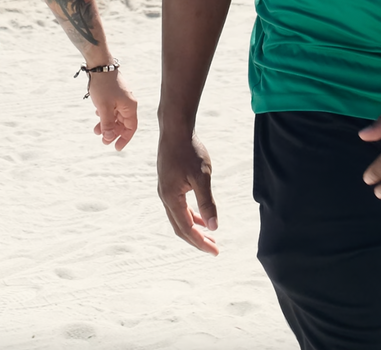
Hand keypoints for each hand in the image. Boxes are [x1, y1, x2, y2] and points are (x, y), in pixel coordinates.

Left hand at [88, 69, 139, 149]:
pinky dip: (105, 114)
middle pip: (123, 123)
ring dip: (107, 124)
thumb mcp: (104, 107)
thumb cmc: (103, 85)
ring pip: (116, 116)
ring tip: (96, 130)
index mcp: (130, 106)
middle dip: (113, 132)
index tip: (115, 147)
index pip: (131, 128)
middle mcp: (128, 102)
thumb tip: (109, 138)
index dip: (124, 139)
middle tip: (102, 140)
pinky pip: (112, 108)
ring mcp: (121, 97)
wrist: (99, 63)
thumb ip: (107, 124)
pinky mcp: (115, 92)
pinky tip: (97, 114)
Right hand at [157, 130, 219, 253]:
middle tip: (214, 248)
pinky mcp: (169, 183)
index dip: (200, 242)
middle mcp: (165, 196)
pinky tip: (201, 216)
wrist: (175, 129)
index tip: (215, 251)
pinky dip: (190, 215)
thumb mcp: (202, 177)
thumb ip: (207, 203)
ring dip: (194, 228)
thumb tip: (214, 226)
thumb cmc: (189, 151)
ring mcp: (165, 190)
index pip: (186, 229)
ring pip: (178, 217)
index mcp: (171, 198)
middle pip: (180, 227)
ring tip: (210, 236)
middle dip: (197, 239)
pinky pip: (178, 207)